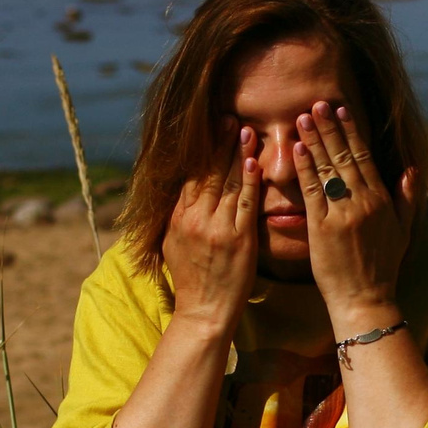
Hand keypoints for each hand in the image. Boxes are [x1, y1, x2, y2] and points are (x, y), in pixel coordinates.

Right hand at [160, 126, 258, 334]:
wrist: (204, 310)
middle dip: (219, 142)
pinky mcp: (238, 240)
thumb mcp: (174, 244)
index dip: (201, 150)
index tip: (210, 129)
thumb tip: (182, 193)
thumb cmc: (193, 279)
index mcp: (178, 218)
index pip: (191, 176)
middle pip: (207, 172)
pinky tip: (253, 161)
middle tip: (229, 116)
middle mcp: (195, 219)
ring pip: (226, 182)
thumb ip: (179, 216)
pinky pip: (244, 203)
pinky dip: (248, 180)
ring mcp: (217, 228)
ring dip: (237, 153)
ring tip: (245, 129)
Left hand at [293, 101, 414, 330]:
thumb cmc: (382, 268)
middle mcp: (364, 202)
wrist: (365, 300)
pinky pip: (313, 192)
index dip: (352, 131)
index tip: (341, 110)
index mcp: (382, 200)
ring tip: (303, 117)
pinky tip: (297, 149)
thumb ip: (406, 198)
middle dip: (330, 127)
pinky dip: (305, 169)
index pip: (365, 156)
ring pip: (328, 169)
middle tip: (317, 103)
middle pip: (345, 156)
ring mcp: (343, 214)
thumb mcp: (402, 230)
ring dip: (315, 140)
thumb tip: (412, 169)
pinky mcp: (322, 228)